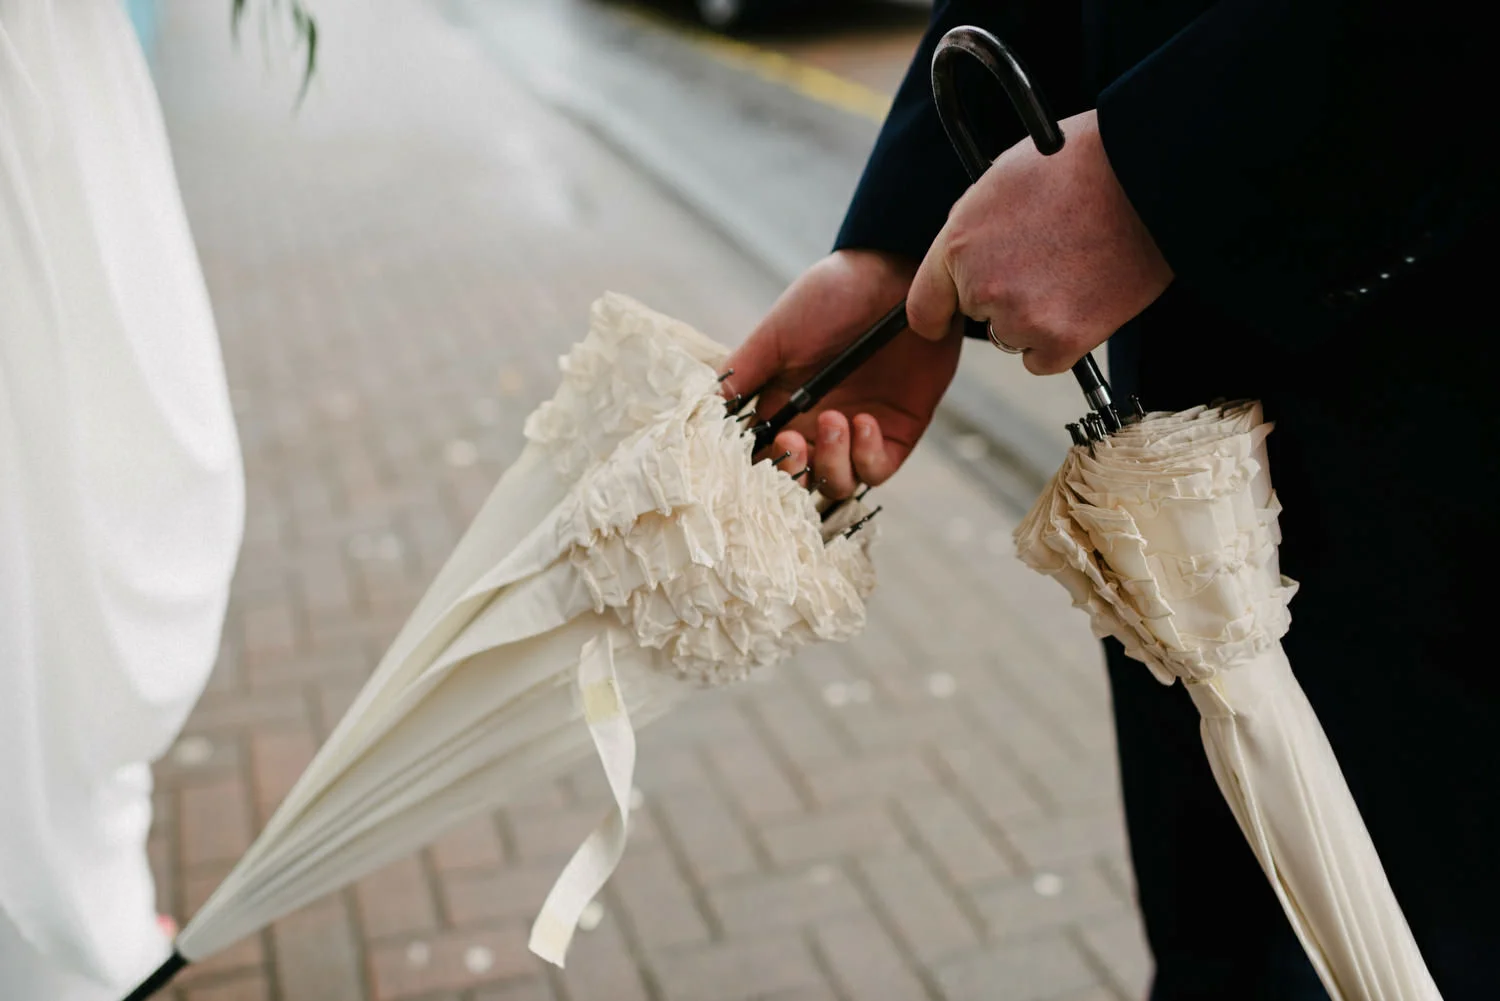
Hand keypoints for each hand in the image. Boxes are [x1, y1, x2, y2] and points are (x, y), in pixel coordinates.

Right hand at [722, 249, 962, 497]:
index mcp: (782, 406)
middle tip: (791, 443)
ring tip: (833, 420)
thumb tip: (704, 409)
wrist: (896, 276)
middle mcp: (816, 427)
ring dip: (830, 463)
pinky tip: (863, 421)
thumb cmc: (832, 296)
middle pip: (797, 480)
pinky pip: (876, 470)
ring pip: (836, 483)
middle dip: (791, 474)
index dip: (753, 465)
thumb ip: (742, 372)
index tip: (748, 456)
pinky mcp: (895, 434)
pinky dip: (866, 455)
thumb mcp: (777, 332)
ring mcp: (856, 434)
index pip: (760, 454)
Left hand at [906, 109, 1172, 374]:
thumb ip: (972, 234)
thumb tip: (963, 267)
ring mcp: (1022, 317)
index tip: (945, 319)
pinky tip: (1086, 298)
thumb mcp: (999, 184)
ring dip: (1036, 317)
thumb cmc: (1077, 167)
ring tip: (1073, 268)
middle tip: (1045, 259)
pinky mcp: (1062, 340)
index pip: (923, 307)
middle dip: (1003, 296)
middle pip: (979, 316)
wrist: (1144, 175)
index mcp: (958, 245)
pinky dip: (1063, 340)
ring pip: (1014, 336)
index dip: (938, 314)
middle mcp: (982, 287)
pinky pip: (1044, 359)